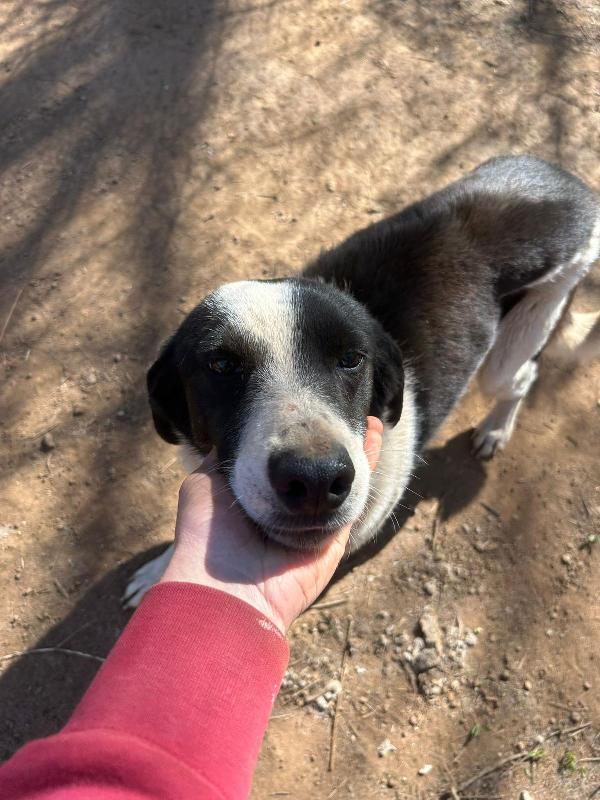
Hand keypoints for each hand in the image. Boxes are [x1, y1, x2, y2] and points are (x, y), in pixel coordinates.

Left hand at [160, 417, 382, 632]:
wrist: (227, 585)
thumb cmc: (208, 534)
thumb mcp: (205, 481)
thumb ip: (223, 457)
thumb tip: (232, 434)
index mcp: (252, 496)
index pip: (280, 460)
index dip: (294, 436)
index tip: (305, 408)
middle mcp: (283, 508)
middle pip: (312, 467)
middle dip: (330, 441)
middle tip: (342, 410)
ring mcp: (311, 522)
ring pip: (337, 480)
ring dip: (354, 448)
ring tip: (367, 419)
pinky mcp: (334, 535)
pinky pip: (352, 496)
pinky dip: (365, 466)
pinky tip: (372, 436)